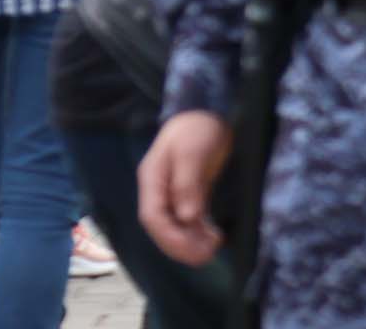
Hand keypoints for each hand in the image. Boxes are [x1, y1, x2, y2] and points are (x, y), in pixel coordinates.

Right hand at [139, 111, 232, 265]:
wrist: (208, 110)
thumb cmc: (197, 127)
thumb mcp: (192, 151)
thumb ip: (187, 184)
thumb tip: (187, 216)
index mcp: (152, 179)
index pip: (152, 216)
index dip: (169, 235)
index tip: (190, 246)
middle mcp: (159, 189)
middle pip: (163, 226)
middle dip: (180, 244)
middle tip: (204, 256)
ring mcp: (173, 191)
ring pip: (177, 224)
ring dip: (191, 241)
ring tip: (212, 250)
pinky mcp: (191, 191)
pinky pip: (191, 217)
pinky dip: (200, 230)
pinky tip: (214, 237)